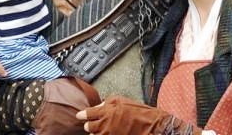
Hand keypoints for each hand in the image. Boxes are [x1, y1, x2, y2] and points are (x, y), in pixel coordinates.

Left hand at [76, 96, 195, 134]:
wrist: (151, 126)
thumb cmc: (138, 111)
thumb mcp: (121, 101)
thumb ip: (107, 103)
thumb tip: (98, 106)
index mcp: (106, 111)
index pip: (87, 114)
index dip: (82, 115)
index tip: (80, 115)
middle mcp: (105, 124)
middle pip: (88, 127)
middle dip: (90, 125)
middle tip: (93, 123)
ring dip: (96, 132)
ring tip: (103, 129)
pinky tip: (108, 133)